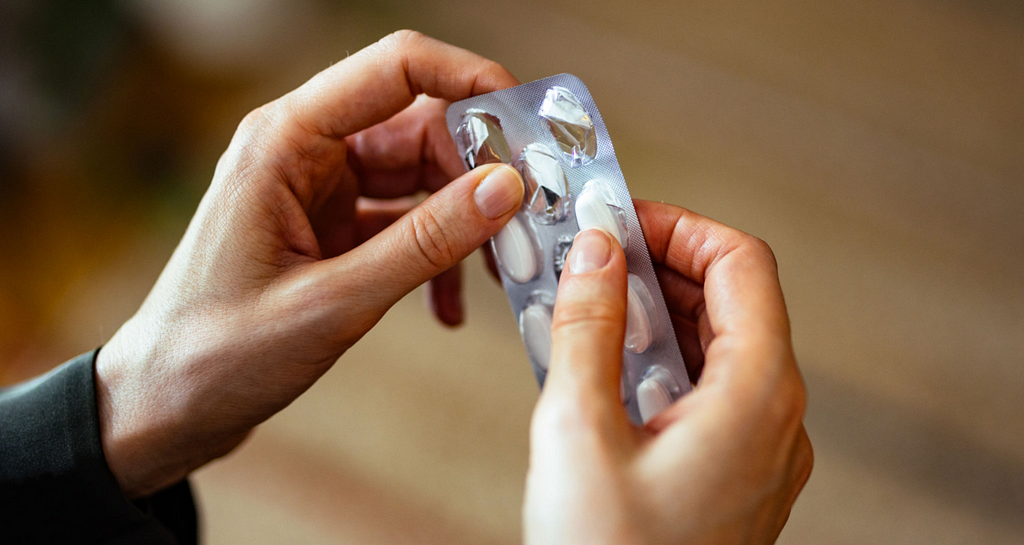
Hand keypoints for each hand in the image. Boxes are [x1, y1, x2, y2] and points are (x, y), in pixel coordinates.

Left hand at [95, 31, 524, 497]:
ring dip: (466, 221)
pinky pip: (404, 223)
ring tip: (498, 274)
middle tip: (527, 223)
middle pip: (420, 127)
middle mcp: (304, 152)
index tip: (528, 123)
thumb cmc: (217, 354)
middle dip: (480, 171)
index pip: (397, 69)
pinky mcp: (330, 229)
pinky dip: (436, 257)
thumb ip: (424, 244)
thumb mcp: (332, 302)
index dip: (471, 81)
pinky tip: (449, 308)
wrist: (162, 407)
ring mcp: (319, 191)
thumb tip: (505, 190)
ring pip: (420, 177)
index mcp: (285, 142)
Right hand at [523, 202, 812, 543]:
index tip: (622, 219)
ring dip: (656, 315)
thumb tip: (595, 252)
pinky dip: (659, 362)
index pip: (742, 265)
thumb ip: (588, 328)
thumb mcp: (579, 432)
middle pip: (734, 302)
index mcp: (757, 396)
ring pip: (718, 348)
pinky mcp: (731, 478)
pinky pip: (706, 393)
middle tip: (593, 254)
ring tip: (588, 304)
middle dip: (660, 267)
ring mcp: (758, 453)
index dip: (680, 228)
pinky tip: (603, 365)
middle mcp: (774, 420)